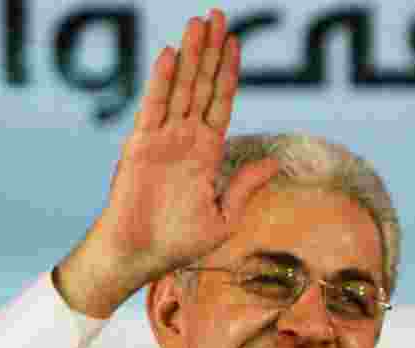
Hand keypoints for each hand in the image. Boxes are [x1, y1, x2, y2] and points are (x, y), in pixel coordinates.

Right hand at [56, 9, 278, 317]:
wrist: (140, 257)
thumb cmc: (178, 244)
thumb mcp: (224, 218)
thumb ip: (245, 186)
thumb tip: (274, 163)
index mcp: (206, 153)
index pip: (220, 103)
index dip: (228, 73)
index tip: (235, 43)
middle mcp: (185, 139)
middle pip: (202, 85)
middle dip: (210, 51)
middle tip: (218, 15)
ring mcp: (162, 139)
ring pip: (180, 88)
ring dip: (190, 55)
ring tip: (199, 22)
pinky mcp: (140, 146)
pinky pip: (153, 108)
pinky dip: (162, 82)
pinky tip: (172, 55)